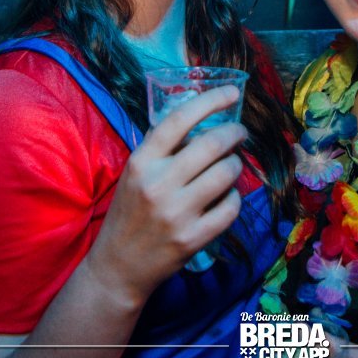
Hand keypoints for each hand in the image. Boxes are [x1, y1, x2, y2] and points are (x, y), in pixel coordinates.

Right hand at [88, 85, 245, 302]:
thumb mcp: (135, 173)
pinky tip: (227, 196)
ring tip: (231, 165)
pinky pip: (230, 207)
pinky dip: (235, 198)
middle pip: (211, 144)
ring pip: (226, 174)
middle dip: (234, 133)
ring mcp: (177, 212)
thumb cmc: (129, 212)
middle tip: (239, 133)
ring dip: (236, 164)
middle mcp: (158, 183)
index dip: (210, 100)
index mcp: (141, 162)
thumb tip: (197, 107)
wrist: (118, 266)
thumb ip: (162, 146)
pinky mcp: (193, 237)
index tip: (232, 92)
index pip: (179, 119)